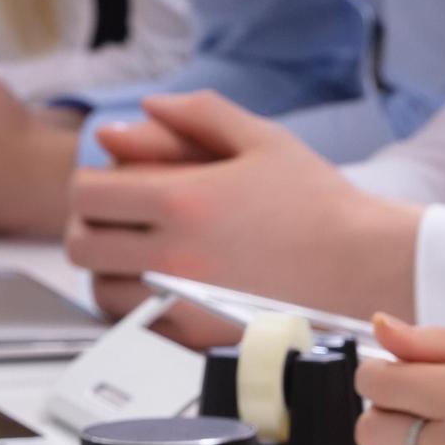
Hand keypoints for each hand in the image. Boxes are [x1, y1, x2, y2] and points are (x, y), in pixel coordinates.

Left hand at [61, 91, 421, 316]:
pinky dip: (136, 305)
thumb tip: (145, 107)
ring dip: (109, 269)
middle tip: (118, 221)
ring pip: (100, 290)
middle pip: (81, 245)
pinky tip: (164, 286)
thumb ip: (199, 114)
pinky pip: (135, 323)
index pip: (87, 194)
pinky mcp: (195, 336)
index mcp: (182, 199)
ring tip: (141, 255)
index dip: (91, 184)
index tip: (112, 185)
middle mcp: (173, 254)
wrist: (363, 267)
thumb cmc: (321, 205)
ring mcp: (181, 301)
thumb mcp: (263, 139)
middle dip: (91, 227)